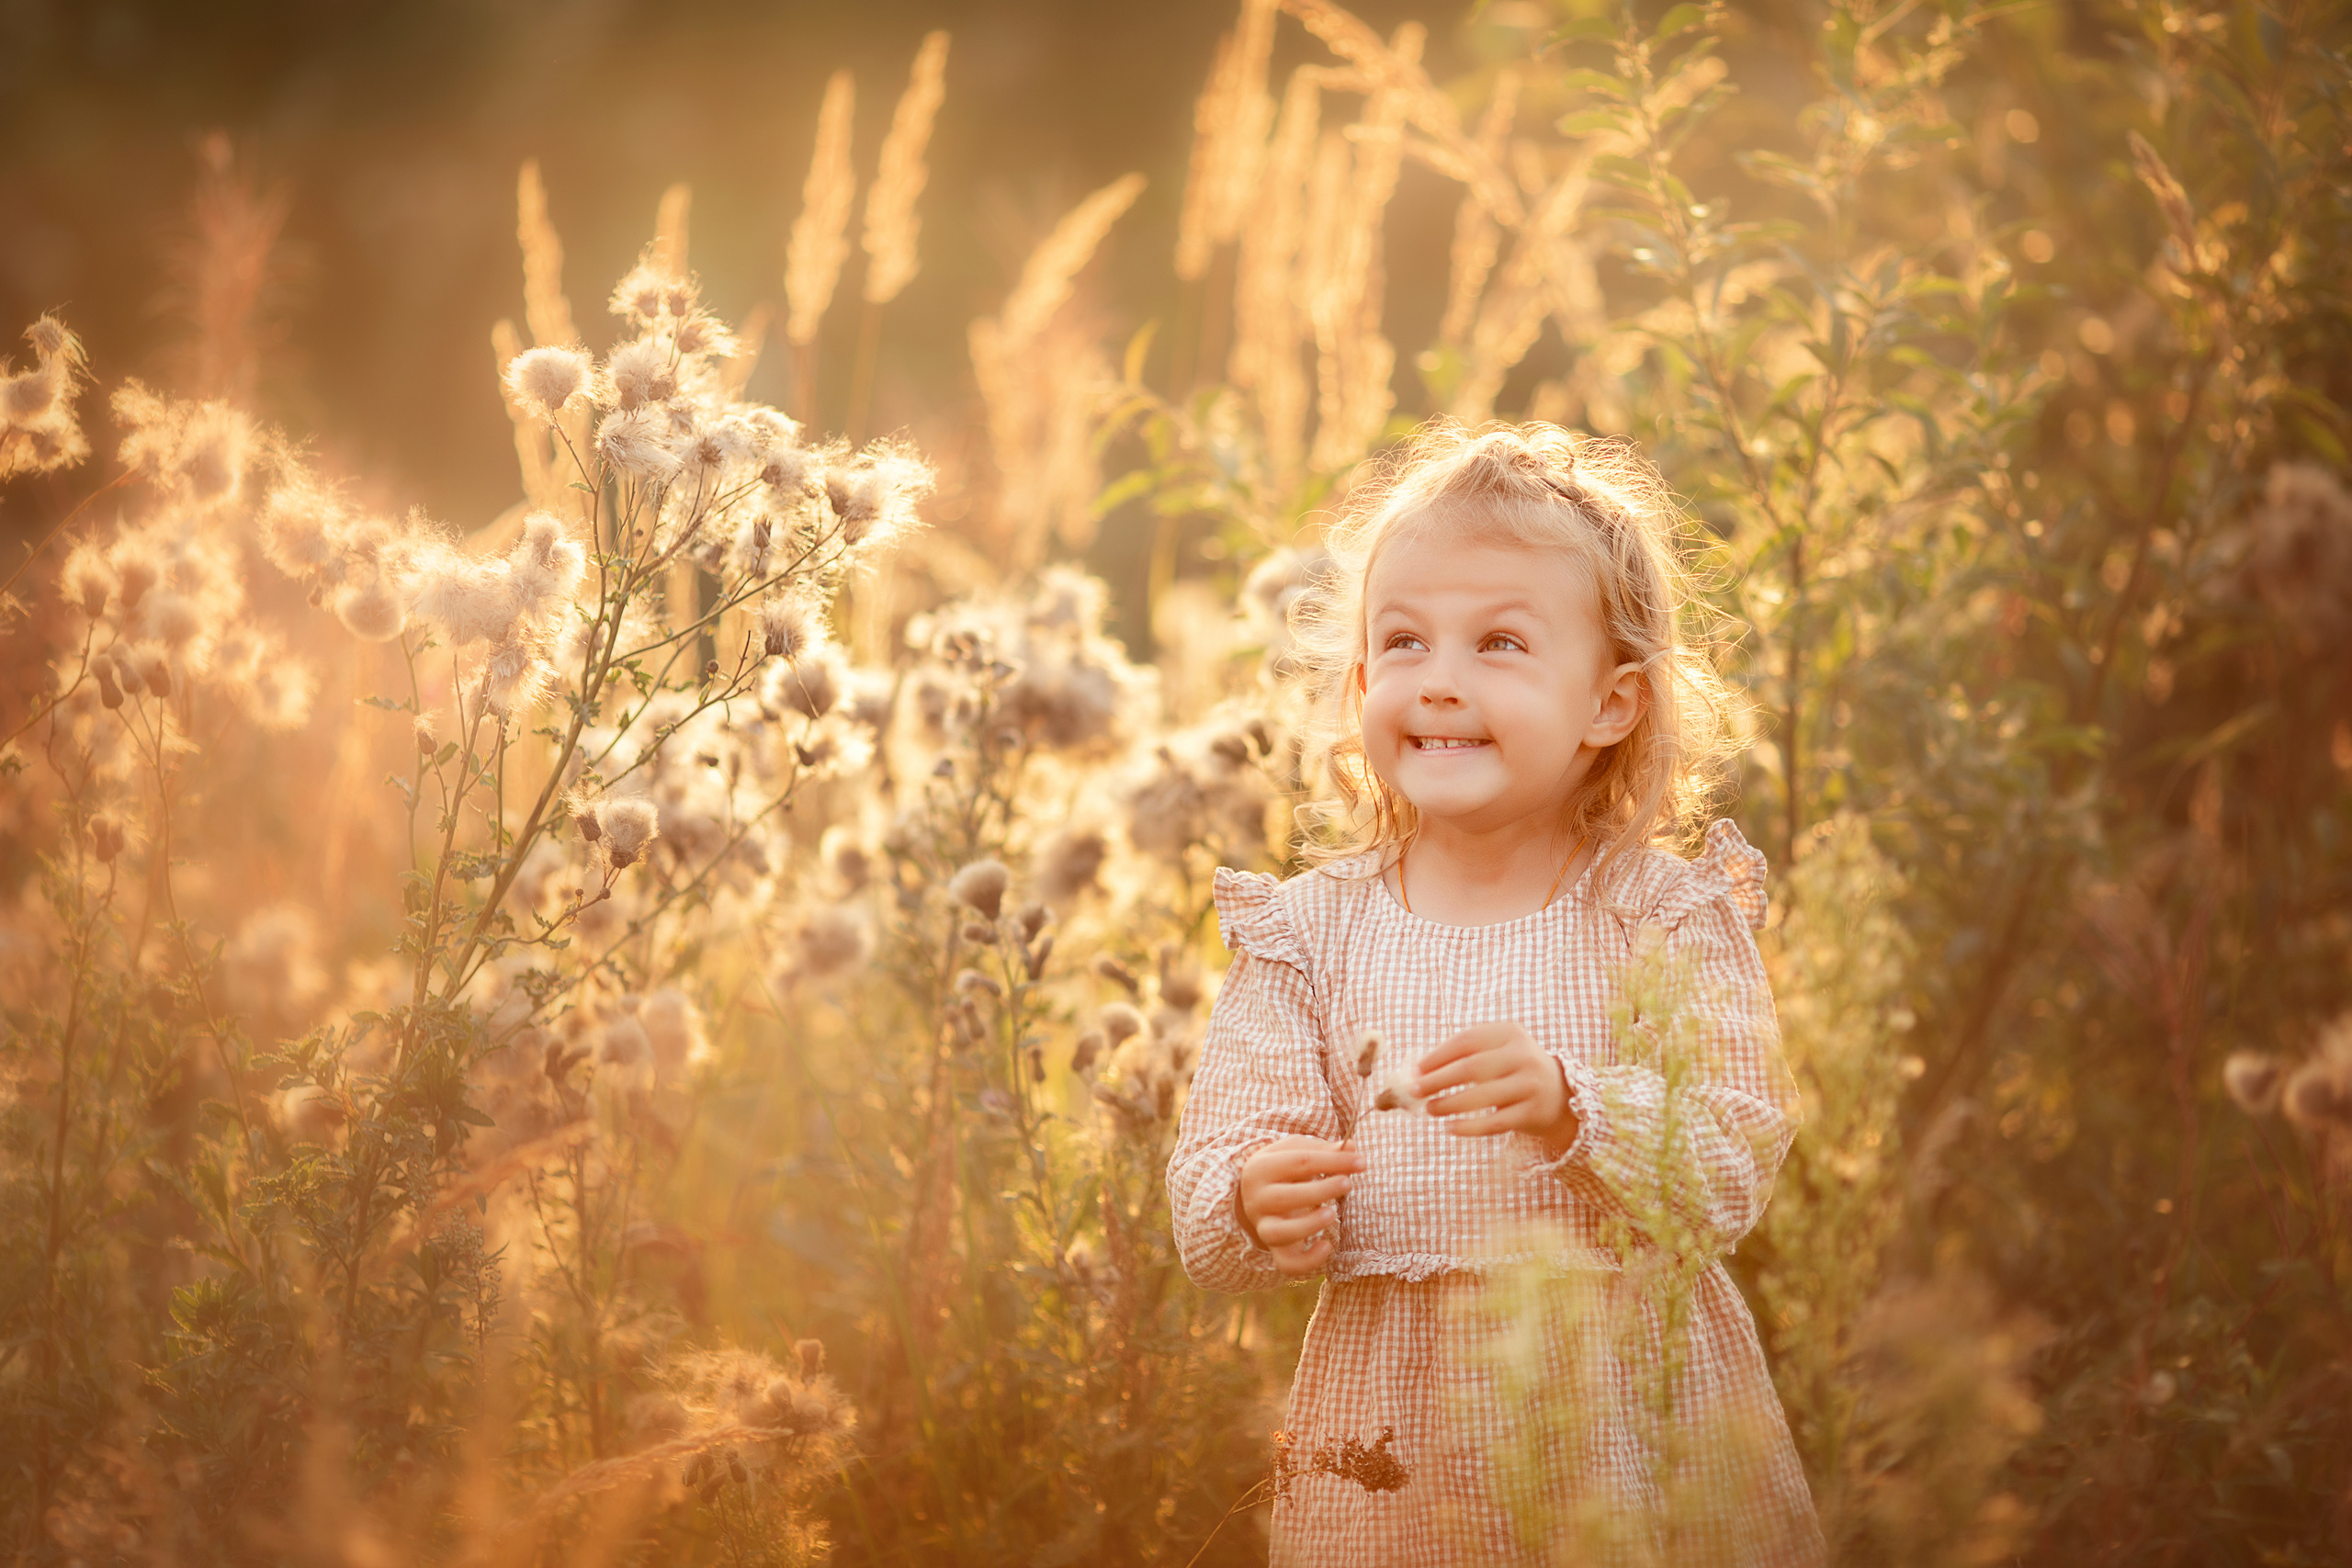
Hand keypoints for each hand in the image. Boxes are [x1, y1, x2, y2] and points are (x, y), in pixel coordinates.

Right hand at [1237, 1134, 1363, 1276]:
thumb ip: (1325, 1149)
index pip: (1299, 1162)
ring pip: (1280, 1233)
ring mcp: (1263, 1225)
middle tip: (1348, 1184)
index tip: (1361, 1162)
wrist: (1255, 1194)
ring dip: (1309, 1225)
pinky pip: (1287, 1263)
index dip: (1332, 1161)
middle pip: (1285, 1197)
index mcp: (1261, 1168)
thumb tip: (1351, 1148)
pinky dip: (1307, 1261)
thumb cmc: (1284, 1168)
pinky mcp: (1274, 1248)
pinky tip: (1327, 1245)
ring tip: (1333, 1213)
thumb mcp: (1297, 1151)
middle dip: (1322, 1190)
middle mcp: (1257, 1198)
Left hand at [1416, 1022, 1578, 1148]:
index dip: (1437, 1056)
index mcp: (1510, 1033)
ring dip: (1450, 1104)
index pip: (1467, 1041)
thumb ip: (1464, 1056)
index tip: (1415, 1070)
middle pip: (1472, 1067)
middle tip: (1415, 1091)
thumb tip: (1418, 1071)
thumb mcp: (1498, 1052)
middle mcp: (1523, 1056)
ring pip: (1482, 1096)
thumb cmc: (1513, 1071)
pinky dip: (1469, 1127)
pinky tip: (1451, 1128)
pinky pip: (1494, 1122)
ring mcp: (1530, 1084)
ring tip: (1431, 1109)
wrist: (1560, 1095)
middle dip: (1438, 1080)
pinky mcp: (1532, 1112)